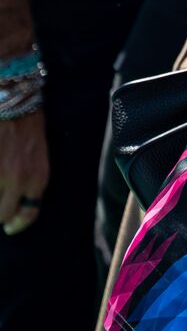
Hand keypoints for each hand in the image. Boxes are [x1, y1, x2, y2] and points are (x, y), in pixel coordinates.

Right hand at [0, 111, 45, 235]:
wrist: (15, 103)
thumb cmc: (29, 125)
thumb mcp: (39, 155)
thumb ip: (31, 179)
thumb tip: (19, 201)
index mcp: (38, 177)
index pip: (29, 214)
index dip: (18, 224)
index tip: (10, 227)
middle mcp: (18, 180)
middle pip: (3, 214)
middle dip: (0, 214)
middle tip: (0, 209)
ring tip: (1, 186)